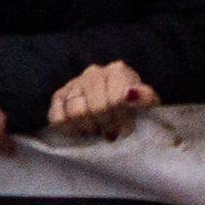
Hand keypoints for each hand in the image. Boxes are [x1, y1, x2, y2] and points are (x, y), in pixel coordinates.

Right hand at [42, 61, 157, 139]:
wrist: (114, 107)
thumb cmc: (132, 106)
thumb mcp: (147, 103)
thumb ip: (145, 98)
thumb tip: (130, 94)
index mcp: (117, 71)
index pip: (116, 98)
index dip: (121, 118)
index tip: (126, 130)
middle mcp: (93, 73)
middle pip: (96, 107)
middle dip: (106, 124)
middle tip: (111, 133)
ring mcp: (74, 83)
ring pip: (75, 112)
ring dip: (88, 128)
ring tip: (97, 131)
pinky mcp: (59, 96)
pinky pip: (57, 117)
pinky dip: (69, 129)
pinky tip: (80, 132)